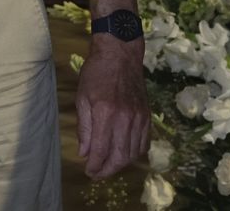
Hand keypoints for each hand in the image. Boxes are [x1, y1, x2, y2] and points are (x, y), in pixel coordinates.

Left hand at [75, 36, 149, 177]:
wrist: (120, 55)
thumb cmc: (96, 74)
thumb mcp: (82, 98)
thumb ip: (84, 127)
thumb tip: (84, 153)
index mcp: (106, 113)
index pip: (101, 150)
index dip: (95, 165)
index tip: (88, 171)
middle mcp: (125, 118)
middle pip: (120, 156)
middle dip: (108, 170)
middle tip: (97, 174)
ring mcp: (139, 118)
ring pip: (134, 153)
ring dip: (121, 164)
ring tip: (108, 166)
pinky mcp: (147, 116)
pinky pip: (144, 143)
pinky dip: (135, 154)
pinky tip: (124, 155)